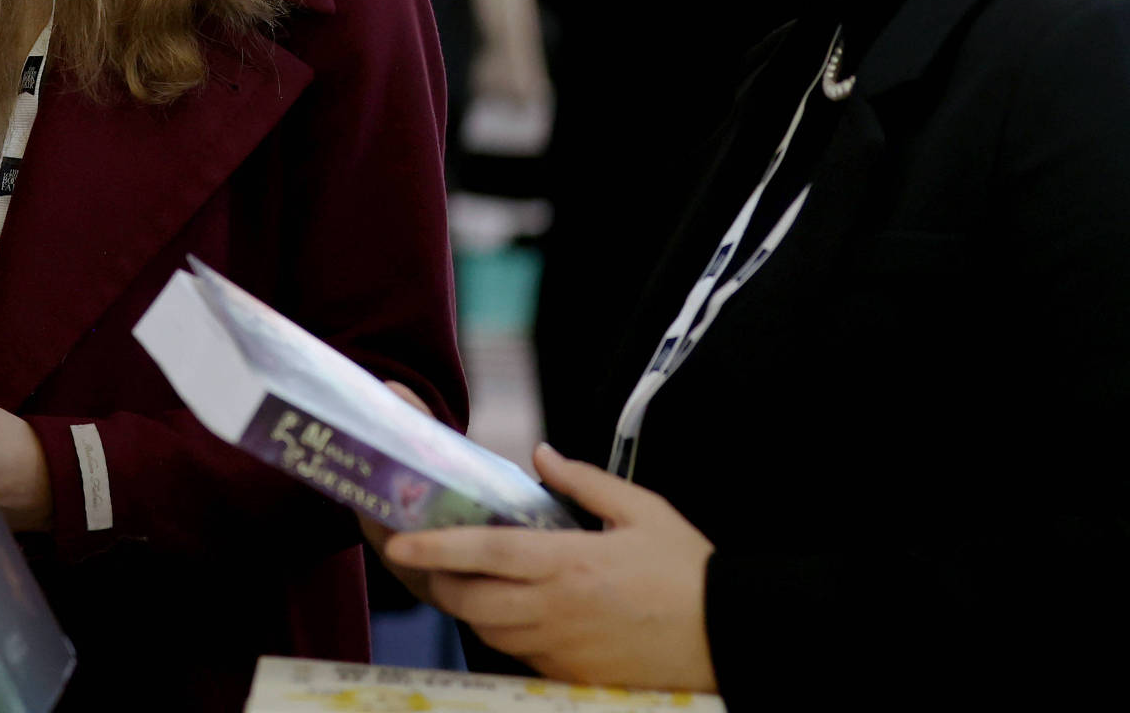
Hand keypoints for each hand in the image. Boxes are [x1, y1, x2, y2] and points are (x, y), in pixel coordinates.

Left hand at [370, 438, 717, 692]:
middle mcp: (556, 610)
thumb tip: (541, 453)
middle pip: (471, 602)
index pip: (487, 553)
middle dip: (439, 582)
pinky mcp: (570, 675)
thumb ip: (585, 482)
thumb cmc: (686, 569)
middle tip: (423, 559)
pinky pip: (518, 653)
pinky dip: (501, 631)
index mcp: (570, 563)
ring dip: (466, 608)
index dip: (437, 547)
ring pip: (489, 632)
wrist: (729, 637)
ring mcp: (561, 648)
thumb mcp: (642, 509)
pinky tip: (507, 607)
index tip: (400, 541)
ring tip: (460, 579)